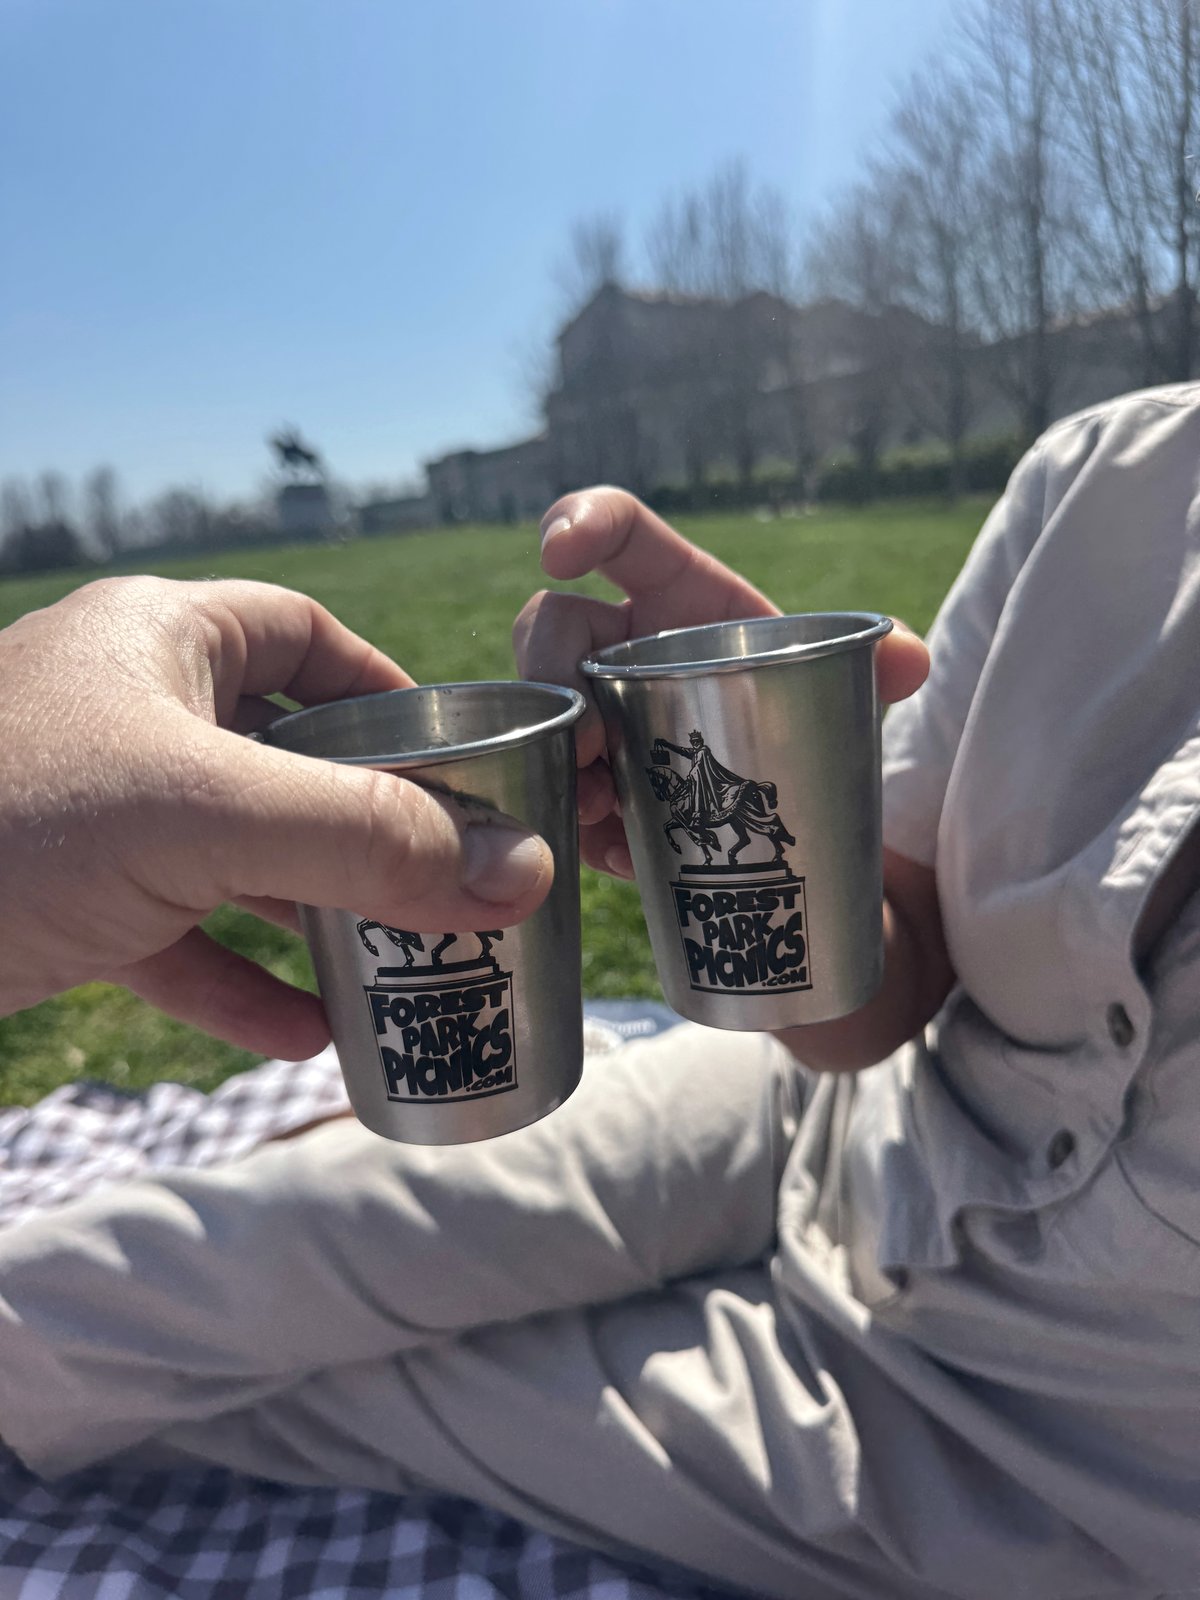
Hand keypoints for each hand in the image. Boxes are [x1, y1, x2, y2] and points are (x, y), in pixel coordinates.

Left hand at [0, 577, 551, 1056]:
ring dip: (309, 913)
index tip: (458, 755)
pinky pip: (173, 932)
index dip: (389, 689)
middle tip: (443, 879)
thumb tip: (523, 875)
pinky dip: (234, 981)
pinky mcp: (59, 896)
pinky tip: (299, 1036)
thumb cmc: (6, 824)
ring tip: (391, 963)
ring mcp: (90, 807)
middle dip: (363, 822)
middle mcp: (126, 709)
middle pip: (283, 754)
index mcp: (160, 640)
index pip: (304, 636)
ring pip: (233, 851)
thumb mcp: (205, 819)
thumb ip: (367, 840)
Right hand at [513, 487, 930, 878]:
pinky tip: (616, 853)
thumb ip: (876, 664)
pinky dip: (583, 823)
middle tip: (590, 741)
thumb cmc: (798, 706)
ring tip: (599, 807)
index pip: (617, 531)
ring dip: (558, 756)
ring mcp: (593, 710)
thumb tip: (908, 659)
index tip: (557, 552)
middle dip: (551, 674)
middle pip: (550, 628)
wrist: (787, 798)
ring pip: (541, 713)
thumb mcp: (836, 684)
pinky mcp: (590, 778)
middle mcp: (618, 643)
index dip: (579, 520)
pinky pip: (560, 790)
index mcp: (674, 593)